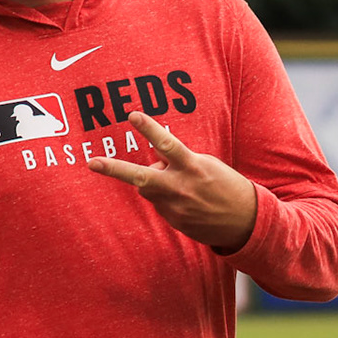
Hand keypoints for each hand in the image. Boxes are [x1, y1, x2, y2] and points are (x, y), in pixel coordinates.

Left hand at [87, 112, 257, 251]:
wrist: (245, 222)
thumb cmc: (226, 185)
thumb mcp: (207, 165)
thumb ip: (178, 160)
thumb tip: (154, 158)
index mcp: (193, 167)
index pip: (167, 144)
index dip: (149, 129)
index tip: (132, 115)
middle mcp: (180, 187)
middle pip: (141, 176)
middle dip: (114, 169)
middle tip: (92, 163)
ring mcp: (175, 207)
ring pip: (147, 187)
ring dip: (154, 180)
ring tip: (179, 182)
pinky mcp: (173, 221)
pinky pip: (159, 203)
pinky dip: (166, 197)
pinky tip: (188, 201)